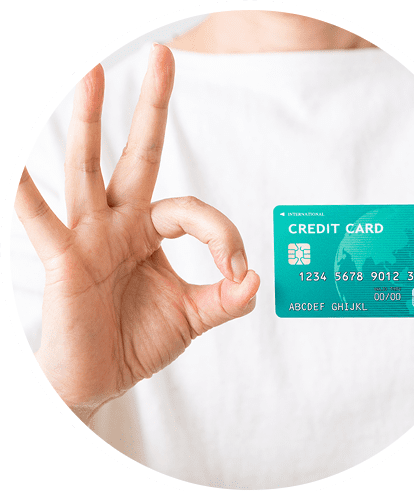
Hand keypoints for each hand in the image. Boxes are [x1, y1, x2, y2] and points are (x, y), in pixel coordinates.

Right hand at [15, 44, 259, 423]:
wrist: (101, 378)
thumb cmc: (139, 341)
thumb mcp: (193, 316)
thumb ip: (226, 299)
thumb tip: (255, 279)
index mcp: (150, 232)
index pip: (193, 212)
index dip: (223, 237)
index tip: (236, 272)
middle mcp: (120, 224)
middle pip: (138, 156)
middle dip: (150, 111)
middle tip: (163, 59)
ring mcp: (90, 236)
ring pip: (90, 171)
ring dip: (90, 125)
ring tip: (92, 76)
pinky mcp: (64, 260)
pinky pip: (42, 223)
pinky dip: (28, 197)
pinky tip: (18, 167)